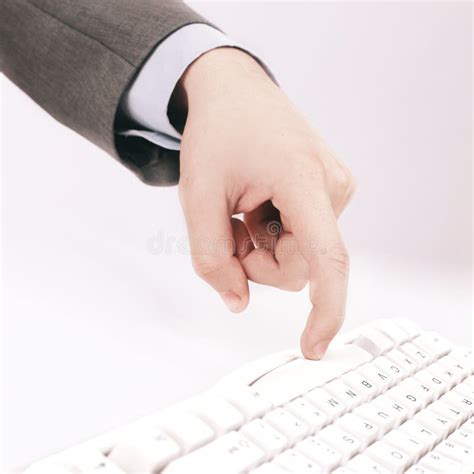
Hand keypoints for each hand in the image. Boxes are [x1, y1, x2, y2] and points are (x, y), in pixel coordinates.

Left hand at [174, 48, 354, 358]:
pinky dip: (272, 233)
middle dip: (256, 261)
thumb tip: (237, 303)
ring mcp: (336, 188)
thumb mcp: (198, 196)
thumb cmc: (217, 134)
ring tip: (242, 208)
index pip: (328, 259)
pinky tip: (258, 203)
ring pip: (298, 255)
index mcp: (304, 181)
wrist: (234, 92)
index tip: (312, 348)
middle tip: (230, 227)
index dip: (325, 311)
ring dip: (262, 245)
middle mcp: (333, 187)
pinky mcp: (330, 191)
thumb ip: (212, 257)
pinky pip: (301, 237)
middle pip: (297, 266)